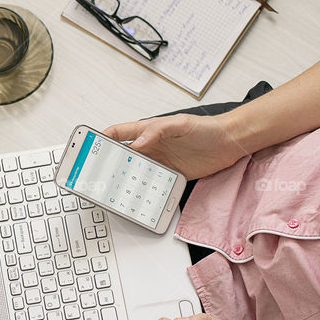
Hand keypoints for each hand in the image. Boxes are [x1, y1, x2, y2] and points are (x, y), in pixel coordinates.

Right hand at [102, 113, 247, 179]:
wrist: (230, 143)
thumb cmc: (205, 128)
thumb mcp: (179, 124)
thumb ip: (157, 131)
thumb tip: (137, 143)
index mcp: (147, 131)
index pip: (118, 134)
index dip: (101, 139)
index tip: (89, 147)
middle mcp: (150, 147)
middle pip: (121, 156)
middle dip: (107, 163)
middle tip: (96, 173)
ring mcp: (159, 162)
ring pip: (134, 171)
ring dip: (124, 178)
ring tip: (113, 187)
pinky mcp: (169, 175)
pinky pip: (151, 183)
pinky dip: (142, 189)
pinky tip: (137, 194)